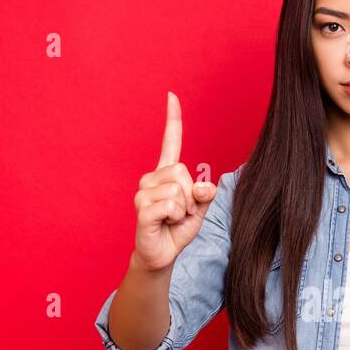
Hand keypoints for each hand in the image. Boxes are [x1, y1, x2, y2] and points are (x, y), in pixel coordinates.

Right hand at [132, 91, 218, 272]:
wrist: (162, 254)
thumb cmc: (177, 229)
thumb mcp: (199, 210)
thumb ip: (205, 195)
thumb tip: (207, 187)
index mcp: (166, 174)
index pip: (171, 142)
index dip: (172, 120)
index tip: (172, 96)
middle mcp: (151, 178)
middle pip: (182, 172)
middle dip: (191, 196)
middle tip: (182, 212)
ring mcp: (143, 192)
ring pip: (179, 191)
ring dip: (184, 210)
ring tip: (172, 219)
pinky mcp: (142, 209)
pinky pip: (171, 206)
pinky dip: (175, 218)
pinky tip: (164, 224)